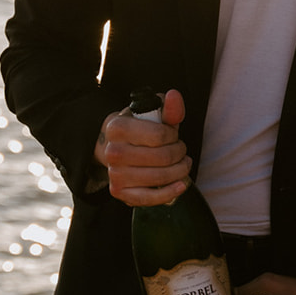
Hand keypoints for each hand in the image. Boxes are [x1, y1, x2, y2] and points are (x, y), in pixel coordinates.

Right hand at [95, 89, 192, 206]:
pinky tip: (181, 184)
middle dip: (180, 153)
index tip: (173, 135)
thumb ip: (168, 107)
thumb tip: (174, 95)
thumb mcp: (153, 114)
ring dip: (180, 171)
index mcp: (117, 127)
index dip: (174, 136)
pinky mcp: (120, 192)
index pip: (159, 136)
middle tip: (181, 150)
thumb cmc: (141, 129)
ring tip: (183, 164)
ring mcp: (115, 174)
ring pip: (160, 178)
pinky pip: (149, 198)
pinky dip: (170, 193)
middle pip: (162, 158)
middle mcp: (112, 152)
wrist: (117, 147)